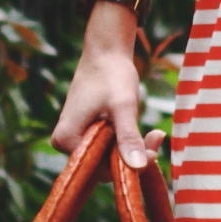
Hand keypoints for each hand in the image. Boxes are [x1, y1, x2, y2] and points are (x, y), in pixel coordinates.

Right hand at [52, 7, 152, 166]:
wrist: (105, 52)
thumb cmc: (112, 74)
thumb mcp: (123, 106)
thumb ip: (128, 137)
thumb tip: (137, 167)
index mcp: (66, 140)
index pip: (99, 170)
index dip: (128, 164)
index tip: (154, 150)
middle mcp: (64, 143)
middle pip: (103, 165)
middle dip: (132, 155)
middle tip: (156, 137)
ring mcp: (74, 138)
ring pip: (108, 157)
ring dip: (132, 148)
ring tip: (154, 133)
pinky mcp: (85, 133)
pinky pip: (108, 147)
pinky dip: (127, 141)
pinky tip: (146, 132)